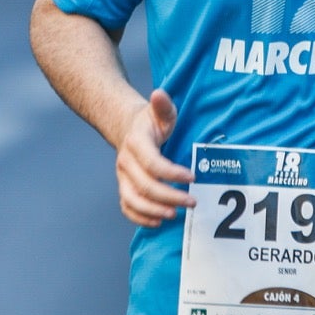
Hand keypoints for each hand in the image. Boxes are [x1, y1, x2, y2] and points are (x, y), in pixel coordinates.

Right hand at [115, 88, 194, 226]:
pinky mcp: (124, 187)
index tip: (192, 177)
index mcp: (136, 143)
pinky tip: (158, 221)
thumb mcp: (160, 111)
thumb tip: (159, 94)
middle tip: (192, 201)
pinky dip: (140, 218)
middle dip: (169, 196)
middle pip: (144, 185)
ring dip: (153, 211)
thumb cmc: (149, 122)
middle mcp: (125, 162)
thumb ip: (163, 105)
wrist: (127, 129)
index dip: (172, 173)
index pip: (152, 163)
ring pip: (132, 199)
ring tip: (174, 215)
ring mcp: (122, 177)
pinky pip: (127, 207)